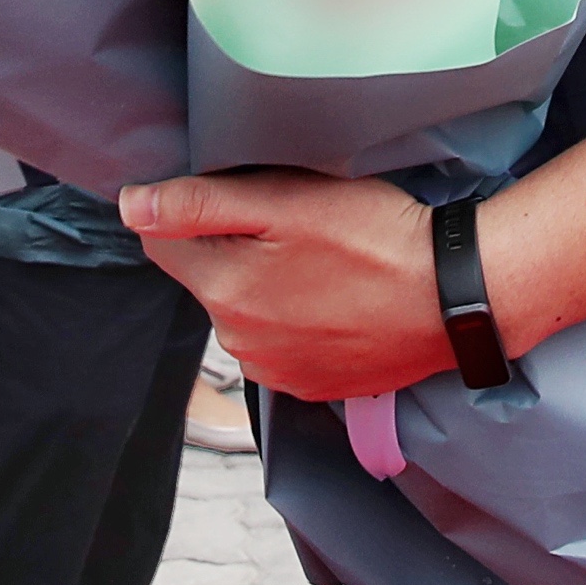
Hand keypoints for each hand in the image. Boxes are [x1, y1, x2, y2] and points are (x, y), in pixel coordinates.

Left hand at [119, 170, 444, 399]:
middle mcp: (238, 342)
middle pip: (209, 278)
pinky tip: (340, 298)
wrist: (455, 296)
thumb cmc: (375, 238)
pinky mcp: (316, 386)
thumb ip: (199, 204)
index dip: (197, 211)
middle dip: (235, 249)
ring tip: (326, 262)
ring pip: (247, 312)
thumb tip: (130, 206)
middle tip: (297, 225)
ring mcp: (278, 371)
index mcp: (222, 291)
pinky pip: (285, 345)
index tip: (244, 198)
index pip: (163, 242)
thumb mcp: (286, 200)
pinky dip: (301, 321)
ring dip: (269, 288)